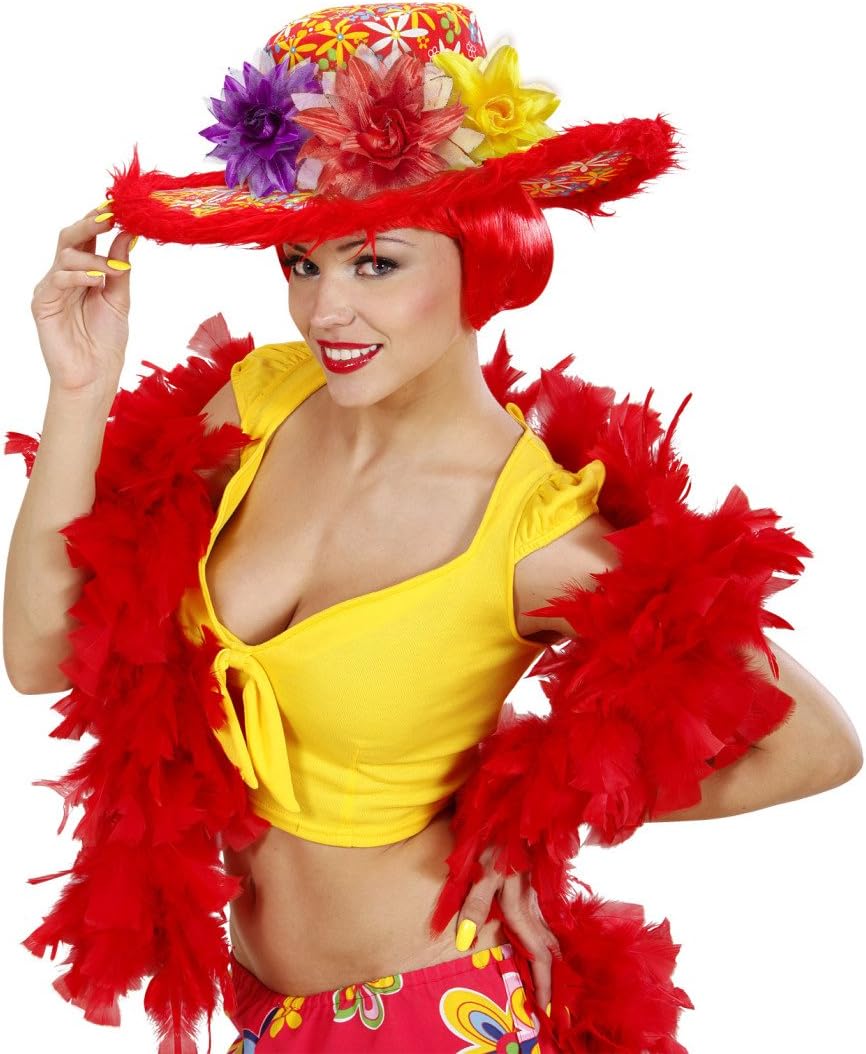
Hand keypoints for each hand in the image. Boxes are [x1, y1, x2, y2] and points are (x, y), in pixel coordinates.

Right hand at [31, 204, 135, 395]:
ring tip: (113, 270)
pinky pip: (57, 279)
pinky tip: (97, 280)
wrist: (94, 375)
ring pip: (65, 255)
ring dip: (93, 257)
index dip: (100, 220)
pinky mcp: (42, 303)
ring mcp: (52, 288)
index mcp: (84, 271)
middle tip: (111, 215)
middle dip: (90, 223)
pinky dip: (79, 276)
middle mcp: (65, 275)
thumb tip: (130, 234)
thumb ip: (120, 267)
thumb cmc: (106, 340)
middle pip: (70, 237)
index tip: (119, 206)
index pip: (88, 238)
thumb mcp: (119, 298)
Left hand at [454, 845, 561, 1014]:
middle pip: (546, 946)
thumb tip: (465, 942)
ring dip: (550, 957)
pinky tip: (547, 938)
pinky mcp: (536, 877)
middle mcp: (533, 900)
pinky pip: (545, 913)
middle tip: (550, 1007)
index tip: (546, 1010)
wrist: (523, 805)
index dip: (542, 982)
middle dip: (549, 977)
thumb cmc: (498, 833)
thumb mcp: (481, 866)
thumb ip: (475, 904)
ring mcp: (537, 888)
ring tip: (550, 980)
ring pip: (547, 929)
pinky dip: (548, 933)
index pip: (537, 952)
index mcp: (520, 903)